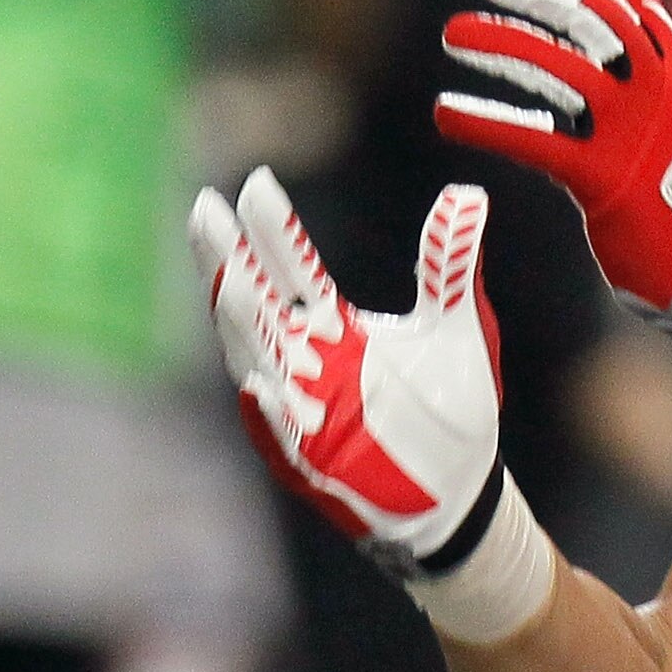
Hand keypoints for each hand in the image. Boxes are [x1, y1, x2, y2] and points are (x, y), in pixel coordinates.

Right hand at [190, 168, 504, 577]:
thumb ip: (451, 264)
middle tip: (204, 210)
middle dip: (228, 258)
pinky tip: (258, 386)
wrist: (464, 490)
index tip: (255, 182)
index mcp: (334, 325)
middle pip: (256, 302)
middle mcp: (307, 361)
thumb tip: (468, 196)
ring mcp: (304, 410)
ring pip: (258, 362)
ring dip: (241, 324)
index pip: (292, 266)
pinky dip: (269, 413)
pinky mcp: (313, 461)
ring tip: (230, 282)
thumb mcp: (460, 325)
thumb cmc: (454, 408)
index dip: (273, 228)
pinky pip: (282, 436)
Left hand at [433, 0, 671, 333]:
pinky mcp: (603, 178)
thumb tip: (578, 18)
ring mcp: (633, 132)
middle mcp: (658, 89)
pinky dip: (485, 122)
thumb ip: (632, 67)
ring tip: (454, 34)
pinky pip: (534, 141)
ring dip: (500, 42)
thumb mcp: (670, 110)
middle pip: (592, 14)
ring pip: (558, 68)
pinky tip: (446, 113)